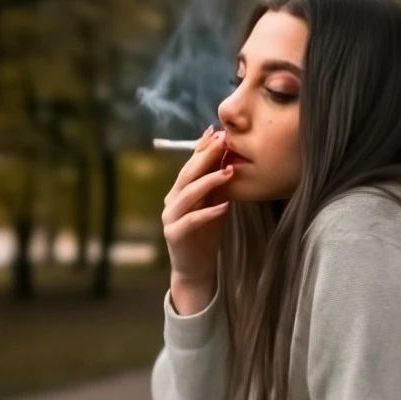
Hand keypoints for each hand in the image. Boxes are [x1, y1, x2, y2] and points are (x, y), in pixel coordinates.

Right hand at [162, 126, 233, 291]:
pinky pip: (191, 220)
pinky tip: (224, 206)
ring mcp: (170, 217)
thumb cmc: (206, 234)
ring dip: (209, 181)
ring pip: (188, 194)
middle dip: (206, 156)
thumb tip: (229, 157)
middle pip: (188, 174)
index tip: (218, 131)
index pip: (190, 164)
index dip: (202, 147)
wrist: (196, 268)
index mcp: (179, 190)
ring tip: (229, 172)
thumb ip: (217, 185)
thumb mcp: (214, 204)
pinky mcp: (175, 235)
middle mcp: (172, 200)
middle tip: (224, 141)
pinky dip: (208, 212)